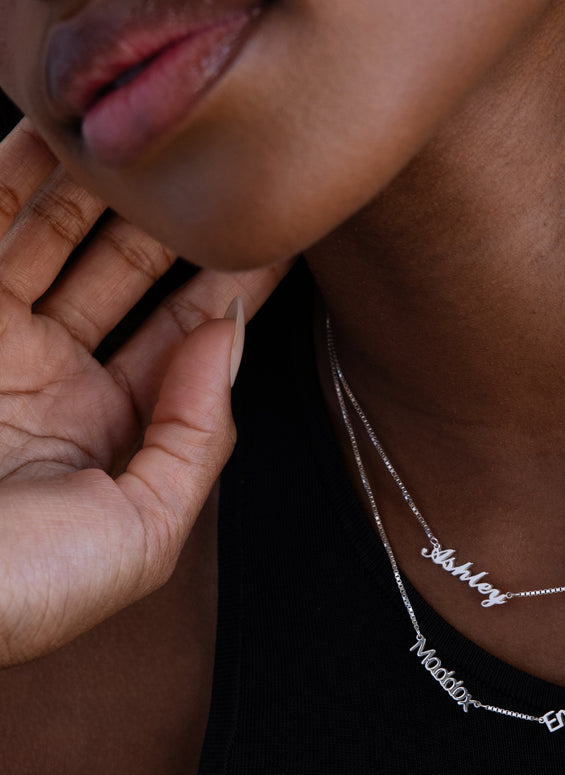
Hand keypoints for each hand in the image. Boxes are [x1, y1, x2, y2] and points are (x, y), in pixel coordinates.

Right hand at [0, 120, 291, 666]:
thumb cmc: (24, 587)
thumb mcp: (143, 528)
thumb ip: (197, 436)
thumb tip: (228, 338)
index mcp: (113, 432)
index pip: (186, 338)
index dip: (234, 287)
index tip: (277, 233)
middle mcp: (56, 377)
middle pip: (126, 276)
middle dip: (171, 223)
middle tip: (216, 166)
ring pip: (51, 237)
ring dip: (98, 187)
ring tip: (147, 137)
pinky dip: (12, 175)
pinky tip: (59, 136)